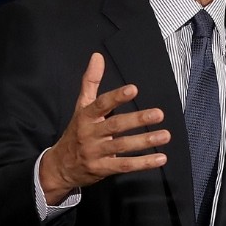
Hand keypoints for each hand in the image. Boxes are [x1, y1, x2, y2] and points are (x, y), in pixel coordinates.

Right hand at [38, 53, 169, 204]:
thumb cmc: (77, 132)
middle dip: (137, 120)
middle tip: (159, 114)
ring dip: (145, 141)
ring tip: (166, 135)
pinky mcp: (102, 169)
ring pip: (122, 146)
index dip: (116, 97)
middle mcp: (90, 134)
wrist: (59, 167)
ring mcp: (95, 153)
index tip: (133, 89)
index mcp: (85, 117)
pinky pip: (124, 165)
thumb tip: (97, 56)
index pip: (101, 105)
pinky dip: (143, 163)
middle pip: (115, 126)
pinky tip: (161, 158)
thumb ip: (90, 82)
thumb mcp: (81, 107)